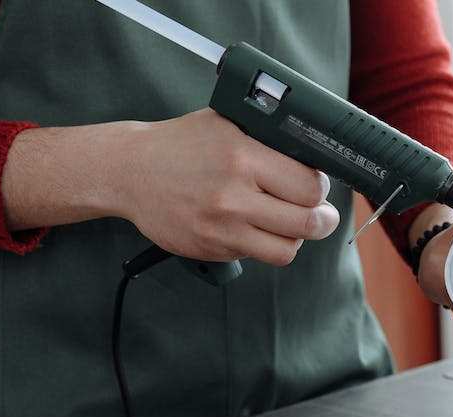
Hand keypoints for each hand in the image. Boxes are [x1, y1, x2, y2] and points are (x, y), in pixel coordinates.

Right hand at [2, 108, 338, 264]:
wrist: (130, 172)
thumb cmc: (182, 145)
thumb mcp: (227, 124)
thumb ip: (269, 140)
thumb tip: (315, 156)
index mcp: (242, 156)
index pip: (310, 186)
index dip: (320, 188)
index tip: (317, 185)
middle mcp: (233, 195)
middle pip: (306, 223)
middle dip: (322, 219)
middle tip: (322, 214)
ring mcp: (221, 228)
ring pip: (286, 249)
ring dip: (296, 238)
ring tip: (292, 224)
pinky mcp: (212, 249)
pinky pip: (257, 256)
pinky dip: (264, 244)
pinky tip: (255, 227)